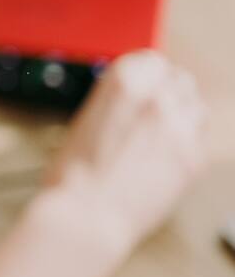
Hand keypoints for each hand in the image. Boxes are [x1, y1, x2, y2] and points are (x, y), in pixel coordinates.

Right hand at [42, 50, 206, 260]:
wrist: (87, 215)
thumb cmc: (75, 175)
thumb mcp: (87, 120)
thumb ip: (117, 102)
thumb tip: (134, 100)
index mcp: (124, 82)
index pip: (154, 61)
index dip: (149, 75)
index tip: (146, 85)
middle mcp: (157, 99)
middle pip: (180, 80)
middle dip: (168, 93)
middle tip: (153, 112)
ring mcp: (180, 129)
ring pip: (197, 107)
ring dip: (183, 115)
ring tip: (161, 136)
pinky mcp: (194, 159)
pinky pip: (200, 141)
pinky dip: (187, 146)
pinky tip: (165, 159)